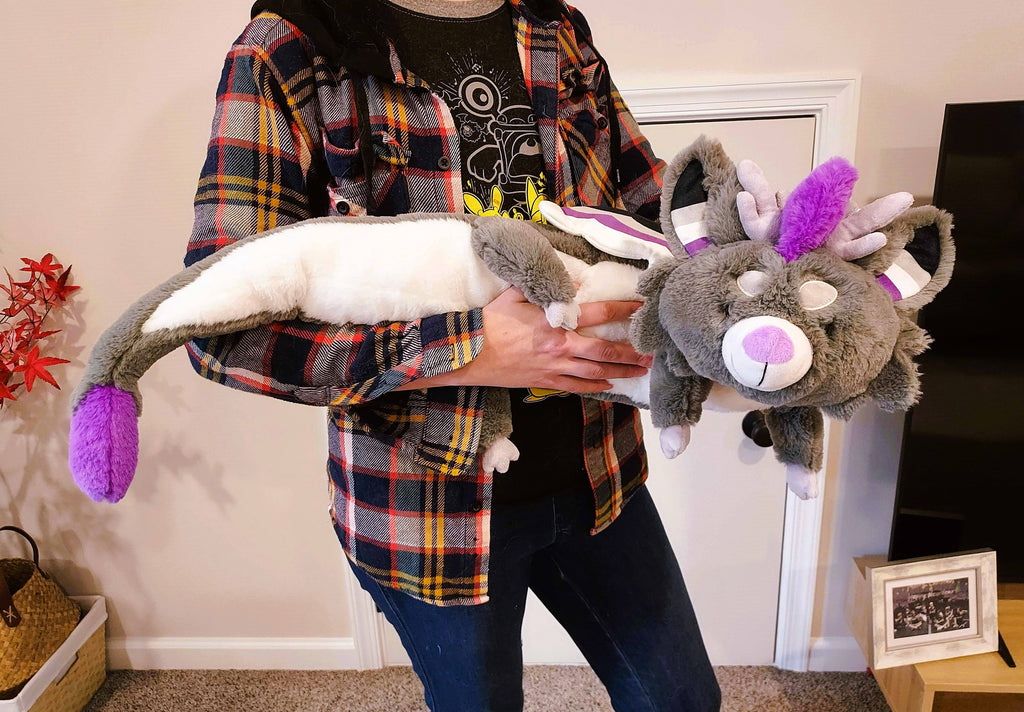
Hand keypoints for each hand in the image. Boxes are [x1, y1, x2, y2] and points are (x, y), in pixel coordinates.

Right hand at [402, 288, 651, 392]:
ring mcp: (555, 367)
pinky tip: (610, 385)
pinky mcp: (546, 382)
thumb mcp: (516, 294)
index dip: (623, 309)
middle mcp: (561, 346)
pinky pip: (577, 387)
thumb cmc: (491, 321)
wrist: (469, 353)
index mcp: (556, 321)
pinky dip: (596, 387)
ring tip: (640, 371)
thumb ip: (544, 286)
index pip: (598, 313)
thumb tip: (569, 276)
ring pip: (596, 373)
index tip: (641, 307)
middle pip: (605, 351)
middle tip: (652, 352)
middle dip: (631, 352)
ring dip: (621, 372)